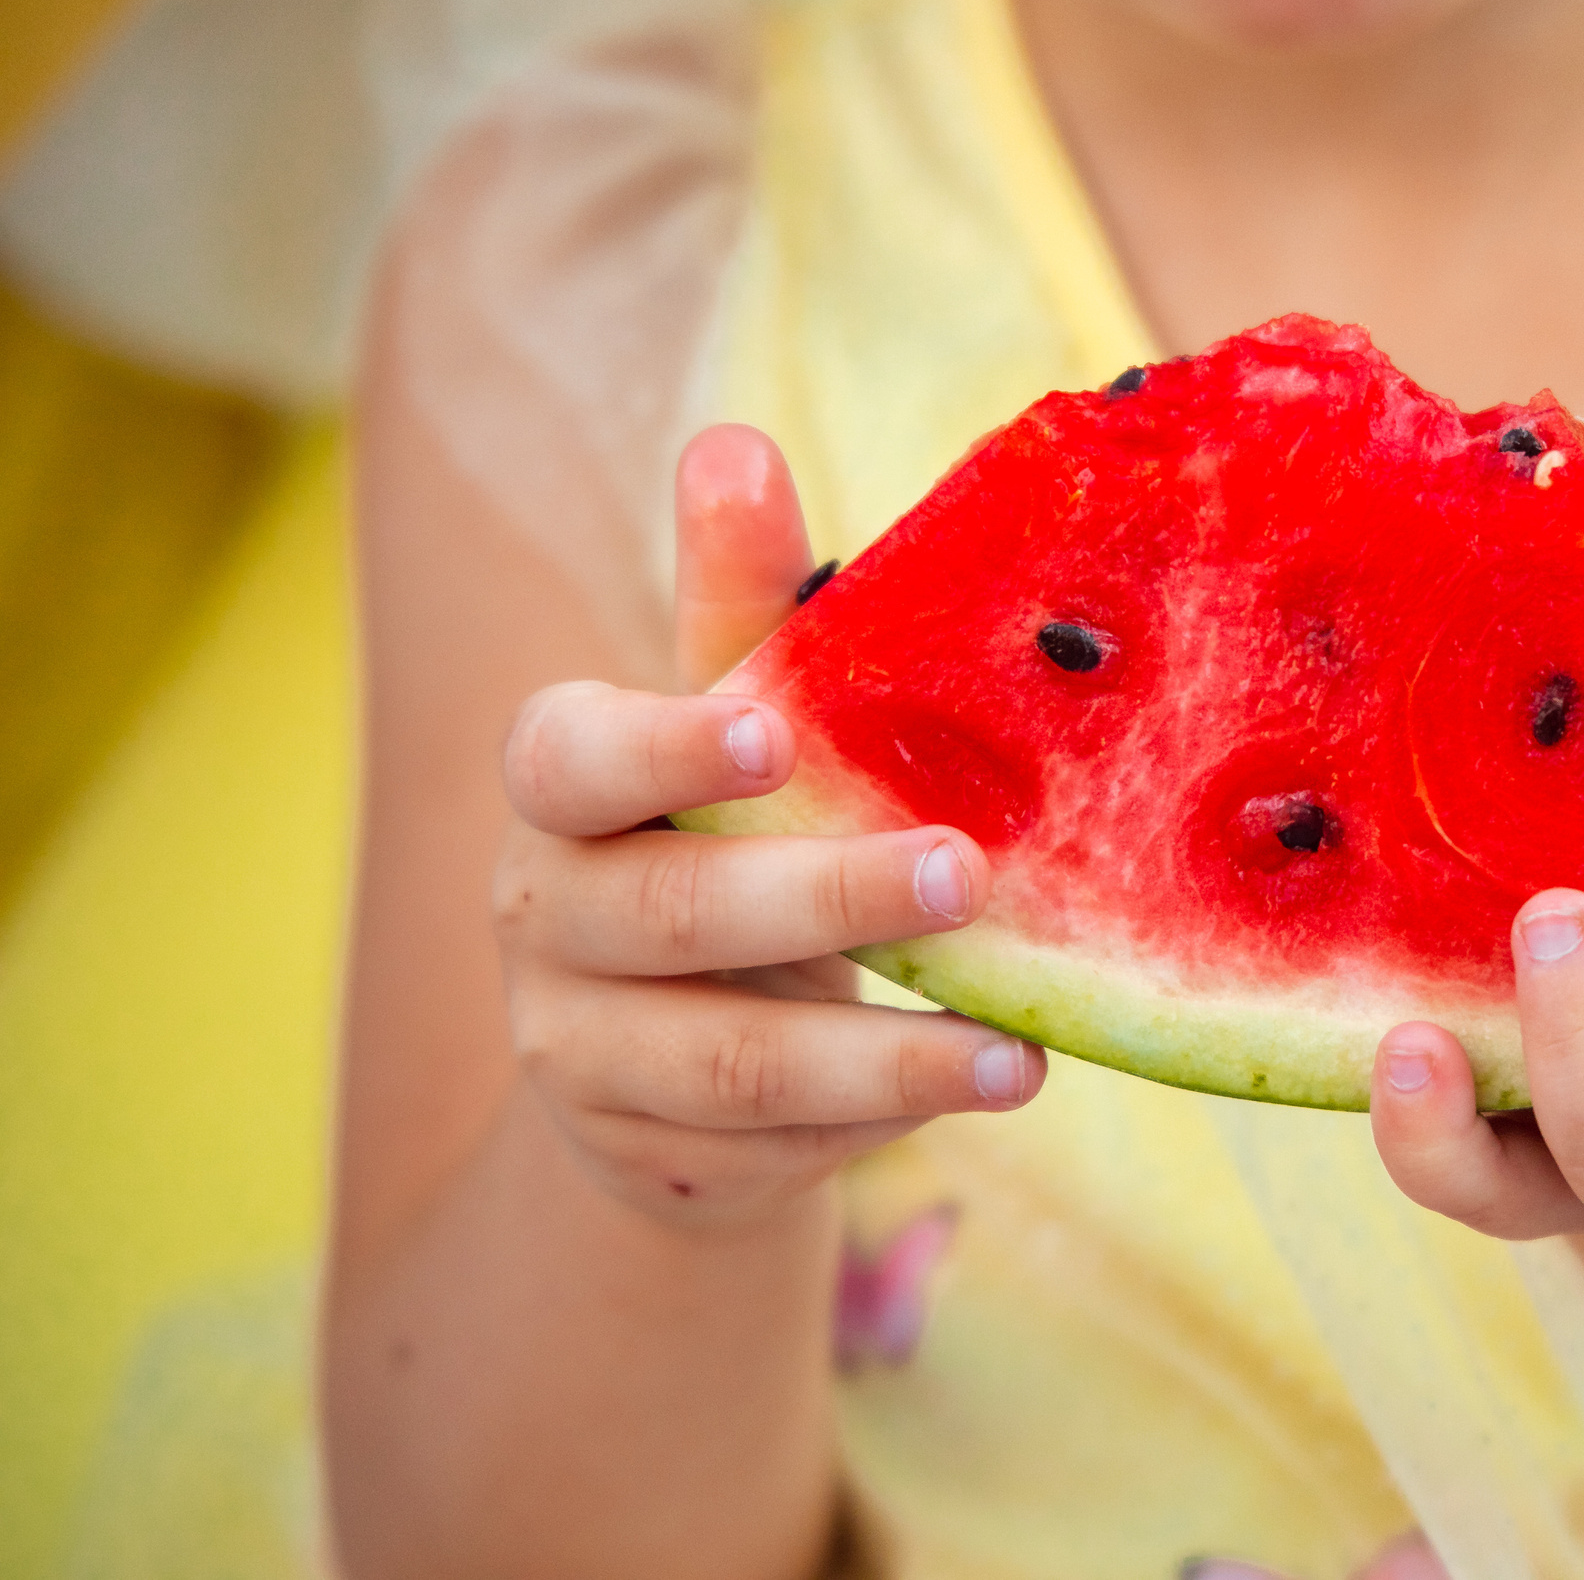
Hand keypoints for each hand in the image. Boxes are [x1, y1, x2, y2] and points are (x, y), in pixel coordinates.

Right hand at [490, 425, 1045, 1230]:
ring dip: (887, 1058)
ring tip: (1018, 1052)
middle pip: (679, 915)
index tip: (769, 731)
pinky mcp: (652, 1160)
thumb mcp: (730, 727)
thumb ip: (735, 607)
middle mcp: (545, 920)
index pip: (571, 756)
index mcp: (561, 790)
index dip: (663, 748)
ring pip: (734, 1064)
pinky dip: (882, 1118)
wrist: (664, 1057)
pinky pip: (777, 1148)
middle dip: (830, 897)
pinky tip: (982, 1082)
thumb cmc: (720, 840)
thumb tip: (734, 442)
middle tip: (967, 874)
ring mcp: (584, 1054)